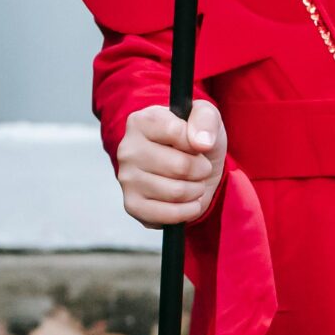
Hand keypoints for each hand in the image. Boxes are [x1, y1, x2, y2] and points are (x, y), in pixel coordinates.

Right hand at [116, 101, 225, 227]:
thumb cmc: (196, 140)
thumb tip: (201, 142)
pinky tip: (189, 201)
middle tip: (199, 167)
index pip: (177, 133)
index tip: (196, 144)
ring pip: (177, 192)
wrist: (194, 170)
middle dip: (201, 170)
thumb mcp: (207, 118)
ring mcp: (127, 179)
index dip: (197, 143)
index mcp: (140, 121)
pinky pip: (169, 215)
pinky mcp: (133, 205)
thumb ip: (206, 119)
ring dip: (196, 190)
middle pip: (180, 167)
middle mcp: (127, 149)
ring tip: (193, 182)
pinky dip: (189, 210)